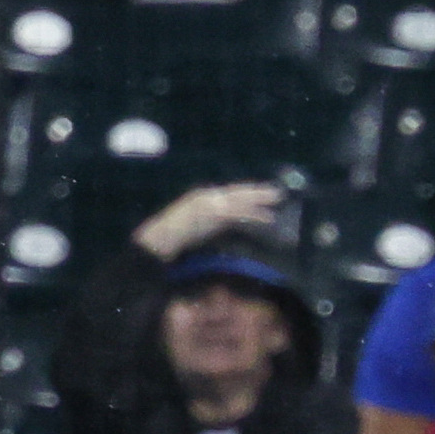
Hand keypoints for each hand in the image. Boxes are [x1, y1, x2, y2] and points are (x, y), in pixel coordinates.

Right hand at [133, 183, 283, 260]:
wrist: (156, 242)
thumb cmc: (171, 242)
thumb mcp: (192, 230)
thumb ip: (207, 226)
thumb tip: (223, 229)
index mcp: (200, 198)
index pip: (228, 193)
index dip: (245, 193)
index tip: (262, 193)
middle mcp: (206, 196)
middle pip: (237, 192)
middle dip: (257, 191)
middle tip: (278, 192)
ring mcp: (209, 203)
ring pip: (240, 199)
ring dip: (260, 199)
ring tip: (278, 200)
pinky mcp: (212, 214)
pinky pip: (237, 213)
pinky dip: (252, 215)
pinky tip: (267, 218)